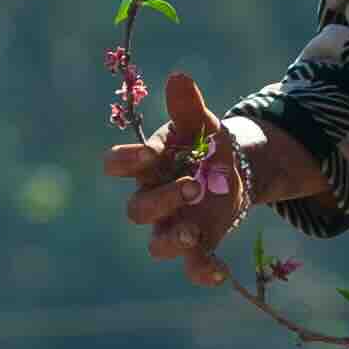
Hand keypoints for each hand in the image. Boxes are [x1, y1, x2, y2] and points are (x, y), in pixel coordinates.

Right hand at [103, 68, 277, 288]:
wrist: (231, 167)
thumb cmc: (203, 143)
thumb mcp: (200, 123)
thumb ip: (187, 105)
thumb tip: (179, 77)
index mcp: (147, 165)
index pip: (117, 165)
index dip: (125, 162)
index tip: (148, 154)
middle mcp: (153, 198)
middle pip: (137, 210)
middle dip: (163, 199)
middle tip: (193, 185)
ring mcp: (173, 224)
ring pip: (156, 244)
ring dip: (172, 240)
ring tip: (193, 233)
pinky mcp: (198, 244)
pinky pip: (192, 266)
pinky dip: (202, 271)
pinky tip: (219, 271)